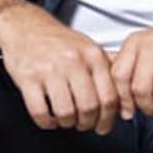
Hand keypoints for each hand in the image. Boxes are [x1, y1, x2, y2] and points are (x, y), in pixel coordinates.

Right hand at [0, 0, 119, 134]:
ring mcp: (50, 69)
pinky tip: (49, 117)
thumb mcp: (88, 47)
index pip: (110, 97)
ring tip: (65, 119)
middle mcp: (74, 60)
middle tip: (82, 125)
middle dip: (87, 124)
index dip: (108, 119)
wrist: (25, 26)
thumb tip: (127, 95)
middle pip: (89, 108)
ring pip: (66, 113)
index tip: (103, 126)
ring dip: (67, 123)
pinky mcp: (28, 78)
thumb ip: (108, 68)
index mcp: (93, 55)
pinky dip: (47, 122)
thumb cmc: (59, 41)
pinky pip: (40, 112)